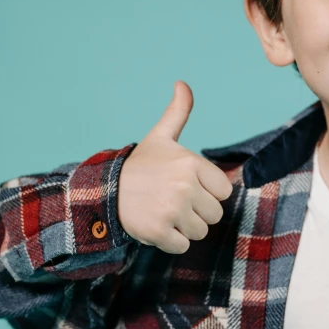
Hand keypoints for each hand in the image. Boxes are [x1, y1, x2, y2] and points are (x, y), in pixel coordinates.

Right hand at [118, 80, 233, 253]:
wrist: (105, 191)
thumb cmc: (141, 165)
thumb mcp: (160, 137)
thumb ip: (178, 112)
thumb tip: (182, 83)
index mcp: (190, 163)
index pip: (223, 191)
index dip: (207, 192)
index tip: (185, 186)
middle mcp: (184, 186)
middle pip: (214, 214)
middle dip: (196, 212)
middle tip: (172, 201)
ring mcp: (171, 210)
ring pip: (200, 231)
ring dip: (184, 227)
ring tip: (163, 211)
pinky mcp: (159, 232)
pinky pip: (183, 246)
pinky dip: (170, 241)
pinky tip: (156, 225)